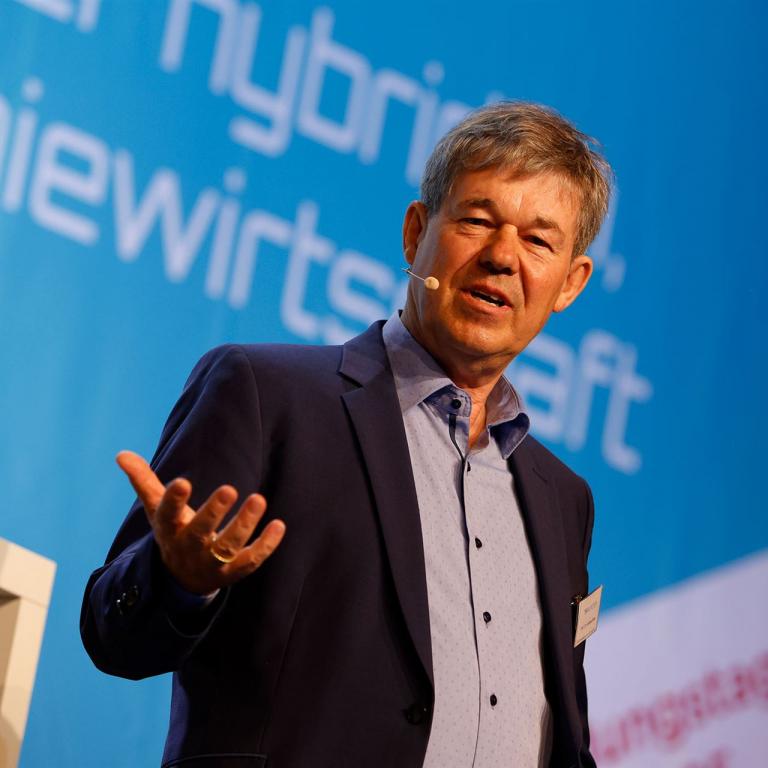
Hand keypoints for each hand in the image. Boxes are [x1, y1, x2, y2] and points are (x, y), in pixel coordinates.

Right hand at [116, 451, 285, 594]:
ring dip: (244, 524)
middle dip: (213, 512)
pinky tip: (279, 525)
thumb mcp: (157, 509)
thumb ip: (143, 481)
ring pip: (228, 547)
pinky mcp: (232, 573)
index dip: (173, 500)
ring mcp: (211, 563)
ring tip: (259, 498)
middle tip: (229, 488)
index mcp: (169, 529)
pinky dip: (266, 546)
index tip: (182, 482)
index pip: (167, 515)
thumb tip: (121, 454)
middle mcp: (189, 547)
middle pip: (199, 532)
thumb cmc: (174, 532)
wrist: (182, 579)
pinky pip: (251, 561)